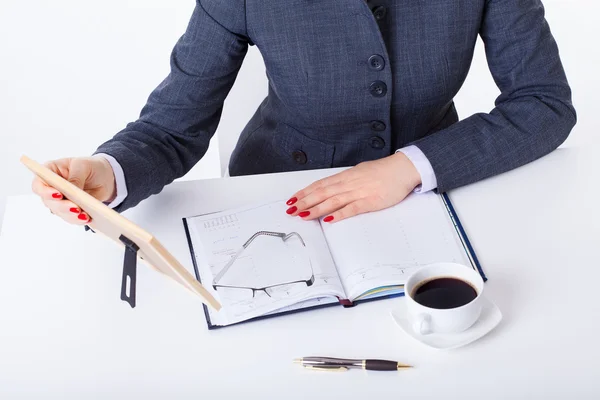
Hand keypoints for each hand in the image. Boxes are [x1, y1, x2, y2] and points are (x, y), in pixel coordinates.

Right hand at [31, 156, 116, 224]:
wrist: (105, 177)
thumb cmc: (90, 166)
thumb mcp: (83, 165)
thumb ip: (76, 177)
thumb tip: (71, 191)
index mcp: (49, 172)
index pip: (39, 184)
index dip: (45, 191)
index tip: (58, 195)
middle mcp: (51, 188)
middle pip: (49, 202)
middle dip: (62, 206)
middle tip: (75, 208)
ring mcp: (60, 200)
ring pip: (60, 212)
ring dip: (71, 216)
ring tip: (84, 216)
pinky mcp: (70, 210)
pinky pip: (71, 217)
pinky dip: (78, 219)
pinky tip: (87, 218)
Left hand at [284, 152, 421, 222]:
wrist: (403, 169)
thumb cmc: (384, 171)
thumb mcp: (360, 172)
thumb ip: (347, 181)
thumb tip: (333, 187)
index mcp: (346, 176)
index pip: (320, 184)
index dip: (305, 192)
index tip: (293, 199)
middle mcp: (349, 183)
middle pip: (322, 192)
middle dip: (305, 201)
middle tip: (291, 209)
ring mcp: (359, 192)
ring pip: (333, 200)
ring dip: (316, 208)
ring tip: (303, 215)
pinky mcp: (370, 201)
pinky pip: (352, 209)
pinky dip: (339, 214)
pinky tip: (328, 219)